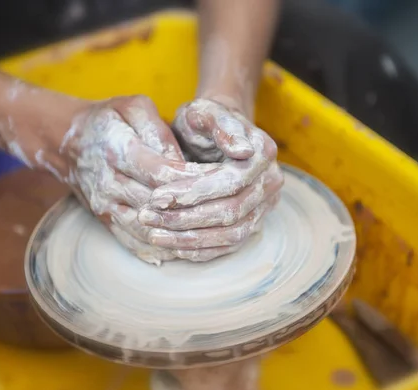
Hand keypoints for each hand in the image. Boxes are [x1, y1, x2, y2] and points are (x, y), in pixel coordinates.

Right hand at [53, 95, 220, 264]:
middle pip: (157, 205)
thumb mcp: (133, 108)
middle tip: (226, 208)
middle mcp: (108, 183)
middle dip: (193, 209)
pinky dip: (161, 249)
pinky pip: (134, 242)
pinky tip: (186, 248)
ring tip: (213, 233)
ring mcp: (105, 206)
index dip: (193, 180)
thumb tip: (180, 161)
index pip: (162, 173)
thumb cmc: (109, 120)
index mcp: (117, 150)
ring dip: (180, 235)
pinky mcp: (105, 221)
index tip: (221, 180)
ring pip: (148, 229)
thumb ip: (158, 130)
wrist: (68, 143)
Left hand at [137, 98, 283, 259]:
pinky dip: (201, 249)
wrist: (214, 132)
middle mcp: (271, 182)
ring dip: (190, 239)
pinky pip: (229, 245)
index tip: (156, 196)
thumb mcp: (205, 111)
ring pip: (231, 234)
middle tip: (147, 217)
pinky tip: (172, 246)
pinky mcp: (253, 223)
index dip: (193, 192)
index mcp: (263, 152)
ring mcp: (265, 206)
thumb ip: (221, 125)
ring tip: (153, 235)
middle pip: (230, 212)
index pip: (229, 182)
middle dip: (185, 218)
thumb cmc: (204, 120)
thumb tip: (243, 151)